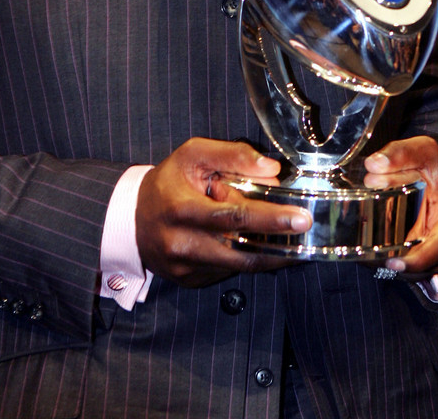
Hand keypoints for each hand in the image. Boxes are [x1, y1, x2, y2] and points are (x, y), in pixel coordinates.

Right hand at [135, 137, 311, 286]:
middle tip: (305, 229)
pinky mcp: (190, 281)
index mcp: (181, 209)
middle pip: (241, 249)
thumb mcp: (192, 155)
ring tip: (293, 241)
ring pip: (238, 266)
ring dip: (269, 255)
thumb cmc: (167, 182)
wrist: (131, 218)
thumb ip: (231, 155)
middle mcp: (183, 243)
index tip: (298, 217)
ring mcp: (186, 268)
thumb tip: (271, 169)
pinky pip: (227, 272)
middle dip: (279, 242)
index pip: (233, 217)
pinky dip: (246, 259)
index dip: (269, 219)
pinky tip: (258, 246)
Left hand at [364, 135, 437, 279]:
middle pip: (425, 264)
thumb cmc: (433, 170)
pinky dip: (392, 261)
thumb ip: (400, 154)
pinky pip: (410, 265)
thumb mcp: (422, 152)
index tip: (394, 263)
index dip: (417, 260)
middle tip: (372, 255)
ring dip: (394, 263)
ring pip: (416, 269)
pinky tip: (374, 254)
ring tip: (370, 254)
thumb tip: (374, 164)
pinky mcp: (424, 253)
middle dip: (399, 261)